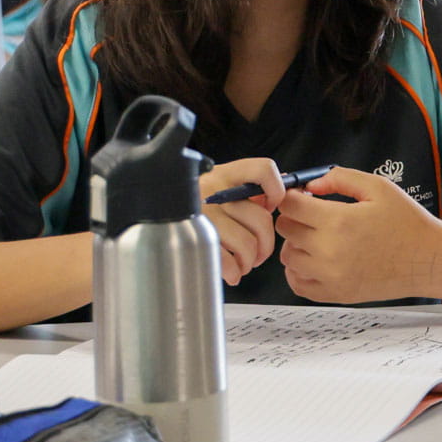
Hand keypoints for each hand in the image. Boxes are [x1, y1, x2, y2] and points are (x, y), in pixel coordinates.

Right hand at [198, 158, 285, 285]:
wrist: (153, 219)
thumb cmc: (192, 205)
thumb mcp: (218, 187)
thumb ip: (250, 188)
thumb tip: (288, 188)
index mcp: (224, 174)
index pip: (263, 169)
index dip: (276, 189)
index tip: (271, 206)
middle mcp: (214, 191)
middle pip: (261, 218)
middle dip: (265, 244)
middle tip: (259, 254)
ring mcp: (203, 215)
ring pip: (247, 242)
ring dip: (250, 261)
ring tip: (243, 264)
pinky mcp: (194, 239)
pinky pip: (227, 261)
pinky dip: (235, 271)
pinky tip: (232, 272)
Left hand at [275, 166, 441, 302]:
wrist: (429, 259)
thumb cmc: (408, 223)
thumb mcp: (379, 187)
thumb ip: (340, 178)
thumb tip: (311, 184)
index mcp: (339, 222)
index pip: (290, 205)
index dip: (293, 195)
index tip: (302, 195)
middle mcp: (329, 252)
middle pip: (285, 228)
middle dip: (295, 216)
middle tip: (313, 213)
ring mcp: (330, 277)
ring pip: (288, 256)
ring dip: (296, 242)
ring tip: (318, 236)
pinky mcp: (335, 294)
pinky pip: (297, 283)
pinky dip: (299, 270)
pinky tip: (315, 258)